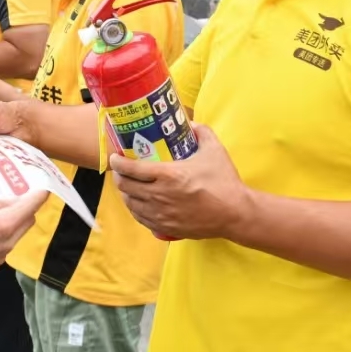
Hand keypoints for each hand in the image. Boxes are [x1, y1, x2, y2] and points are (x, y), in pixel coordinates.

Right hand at [0, 190, 46, 276]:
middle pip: (27, 223)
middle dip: (25, 211)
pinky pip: (1, 249)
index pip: (31, 207)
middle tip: (14, 201)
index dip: (40, 196)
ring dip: (10, 226)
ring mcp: (0, 258)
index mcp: (5, 224)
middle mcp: (8, 243)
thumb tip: (12, 203)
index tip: (44, 189)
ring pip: (15, 237)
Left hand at [110, 124, 252, 239]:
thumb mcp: (214, 150)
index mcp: (169, 175)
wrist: (235, 213)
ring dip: (126, 194)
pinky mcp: (166, 227)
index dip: (118, 163)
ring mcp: (162, 214)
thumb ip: (202, 132)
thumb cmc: (224, 181)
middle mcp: (160, 196)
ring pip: (131, 204)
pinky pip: (142, 219)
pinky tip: (138, 203)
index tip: (115, 157)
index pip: (132, 169)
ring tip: (128, 185)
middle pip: (126, 187)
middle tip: (122, 170)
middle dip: (120, 177)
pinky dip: (136, 209)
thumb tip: (191, 123)